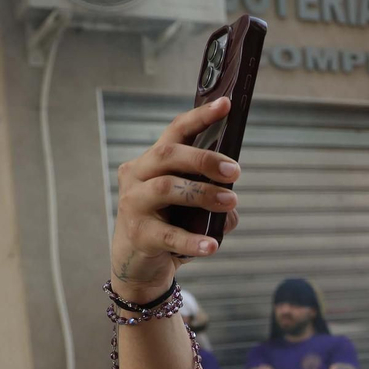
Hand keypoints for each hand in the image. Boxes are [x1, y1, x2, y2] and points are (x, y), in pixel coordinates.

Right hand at [110, 97, 241, 302]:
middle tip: (235, 172)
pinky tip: (213, 245)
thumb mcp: (191, 207)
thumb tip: (231, 208)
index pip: (175, 131)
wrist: (138, 264)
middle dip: (204, 159)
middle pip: (168, 155)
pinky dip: (193, 240)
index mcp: (152, 162)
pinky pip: (169, 235)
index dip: (200, 117)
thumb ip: (214, 202)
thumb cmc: (168, 225)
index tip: (226, 105)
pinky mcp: (138, 234)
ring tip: (230, 203)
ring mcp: (133, 204)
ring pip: (167, 188)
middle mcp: (137, 176)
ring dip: (204, 193)